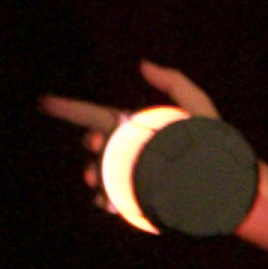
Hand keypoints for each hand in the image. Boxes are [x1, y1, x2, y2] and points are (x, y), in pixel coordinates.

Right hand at [36, 62, 218, 219]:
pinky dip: (102, 200)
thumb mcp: (197, 106)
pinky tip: (106, 203)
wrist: (222, 183)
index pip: (93, 116)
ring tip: (95, 180)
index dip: (67, 109)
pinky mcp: (134, 198)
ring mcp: (128, 175)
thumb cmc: (212, 141)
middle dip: (87, 146)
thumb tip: (142, 65)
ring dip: (91, 175)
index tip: (44, 102)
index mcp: (133, 127)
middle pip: (93, 147)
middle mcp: (127, 150)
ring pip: (97, 174)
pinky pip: (109, 200)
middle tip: (95, 147)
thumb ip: (173, 82)